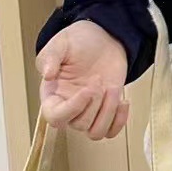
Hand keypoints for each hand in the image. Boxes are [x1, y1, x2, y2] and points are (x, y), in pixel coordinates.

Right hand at [36, 20, 129, 139]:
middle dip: (95, 103)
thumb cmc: (79, 41)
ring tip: (112, 89)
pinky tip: (124, 101)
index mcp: (52, 94)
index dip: (72, 109)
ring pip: (95, 132)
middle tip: (98, 79)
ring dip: (108, 112)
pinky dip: (120, 121)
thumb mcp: (61, 43)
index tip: (87, 90)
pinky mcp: (106, 111)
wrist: (103, 39)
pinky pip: (111, 131)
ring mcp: (89, 111)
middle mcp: (69, 107)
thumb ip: (50, 57)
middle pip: (79, 124)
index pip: (55, 117)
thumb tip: (47, 74)